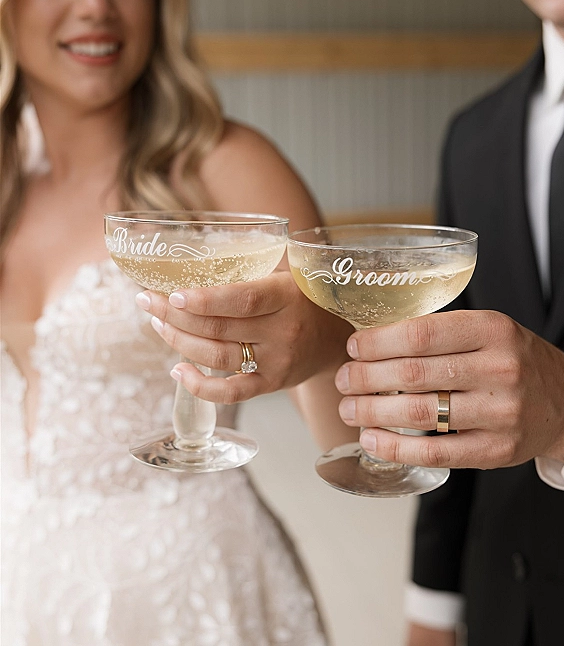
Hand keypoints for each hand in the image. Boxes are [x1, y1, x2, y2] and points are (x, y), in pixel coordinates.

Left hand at [135, 270, 350, 403]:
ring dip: (179, 342)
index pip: (242, 300)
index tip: (172, 294)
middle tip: (147, 301)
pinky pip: (230, 393)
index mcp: (287, 296)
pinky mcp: (270, 385)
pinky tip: (177, 370)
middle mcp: (283, 331)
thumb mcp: (286, 274)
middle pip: (219, 329)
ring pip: (217, 357)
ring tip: (157, 324)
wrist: (333, 338)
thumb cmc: (301, 298)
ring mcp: (276, 362)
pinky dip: (199, 386)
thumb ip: (250, 266)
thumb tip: (193, 252)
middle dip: (175, 316)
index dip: (204, 300)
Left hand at [335, 309, 563, 468]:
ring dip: (373, 413)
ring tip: (349, 410)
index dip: (378, 342)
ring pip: (420, 414)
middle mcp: (500, 369)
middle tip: (344, 380)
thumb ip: (439, 333)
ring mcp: (500, 413)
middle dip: (366, 378)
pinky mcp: (496, 450)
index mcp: (493, 329)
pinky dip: (396, 448)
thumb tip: (371, 341)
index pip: (421, 334)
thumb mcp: (486, 331)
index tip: (353, 346)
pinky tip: (372, 441)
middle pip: (414, 374)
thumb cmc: (513, 360)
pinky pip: (436, 453)